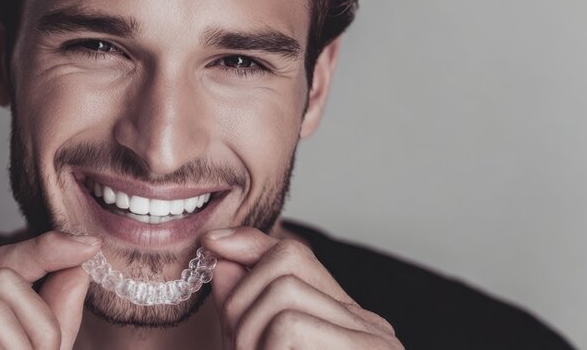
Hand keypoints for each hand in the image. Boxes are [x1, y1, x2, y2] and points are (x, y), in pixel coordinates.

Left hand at [202, 227, 402, 349]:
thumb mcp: (259, 348)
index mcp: (349, 322)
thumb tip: (222, 253)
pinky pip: (290, 326)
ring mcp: (374, 340)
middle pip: (285, 264)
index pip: (295, 256)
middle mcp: (370, 326)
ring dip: (247, 334)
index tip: (212, 245)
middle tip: (234, 348)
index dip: (249, 246)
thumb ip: (244, 308)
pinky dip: (264, 349)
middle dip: (240, 303)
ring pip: (283, 294)